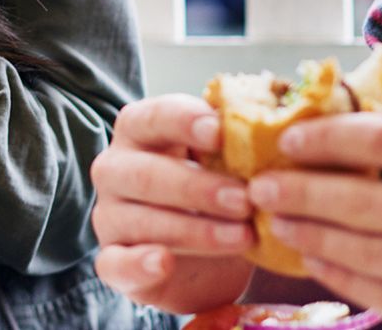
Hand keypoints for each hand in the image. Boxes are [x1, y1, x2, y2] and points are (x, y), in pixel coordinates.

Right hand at [90, 94, 258, 312]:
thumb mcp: (226, 163)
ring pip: (141, 221)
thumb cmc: (216, 193)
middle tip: (246, 200)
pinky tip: (164, 263)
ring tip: (243, 238)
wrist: (209, 255)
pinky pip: (115, 263)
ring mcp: (110, 216)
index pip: (153, 117)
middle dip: (198, 188)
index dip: (184, 122)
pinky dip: (138, 264)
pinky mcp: (113, 260)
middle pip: (146, 174)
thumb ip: (236, 143)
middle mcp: (115, 169)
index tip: (220, 134)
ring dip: (194, 230)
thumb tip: (271, 125)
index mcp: (140, 131)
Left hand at [253, 115, 381, 329]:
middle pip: (362, 200)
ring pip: (364, 252)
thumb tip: (338, 138)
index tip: (288, 139)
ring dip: (308, 233)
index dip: (325, 138)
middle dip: (299, 191)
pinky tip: (313, 256)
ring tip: (275, 218)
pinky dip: (339, 273)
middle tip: (259, 184)